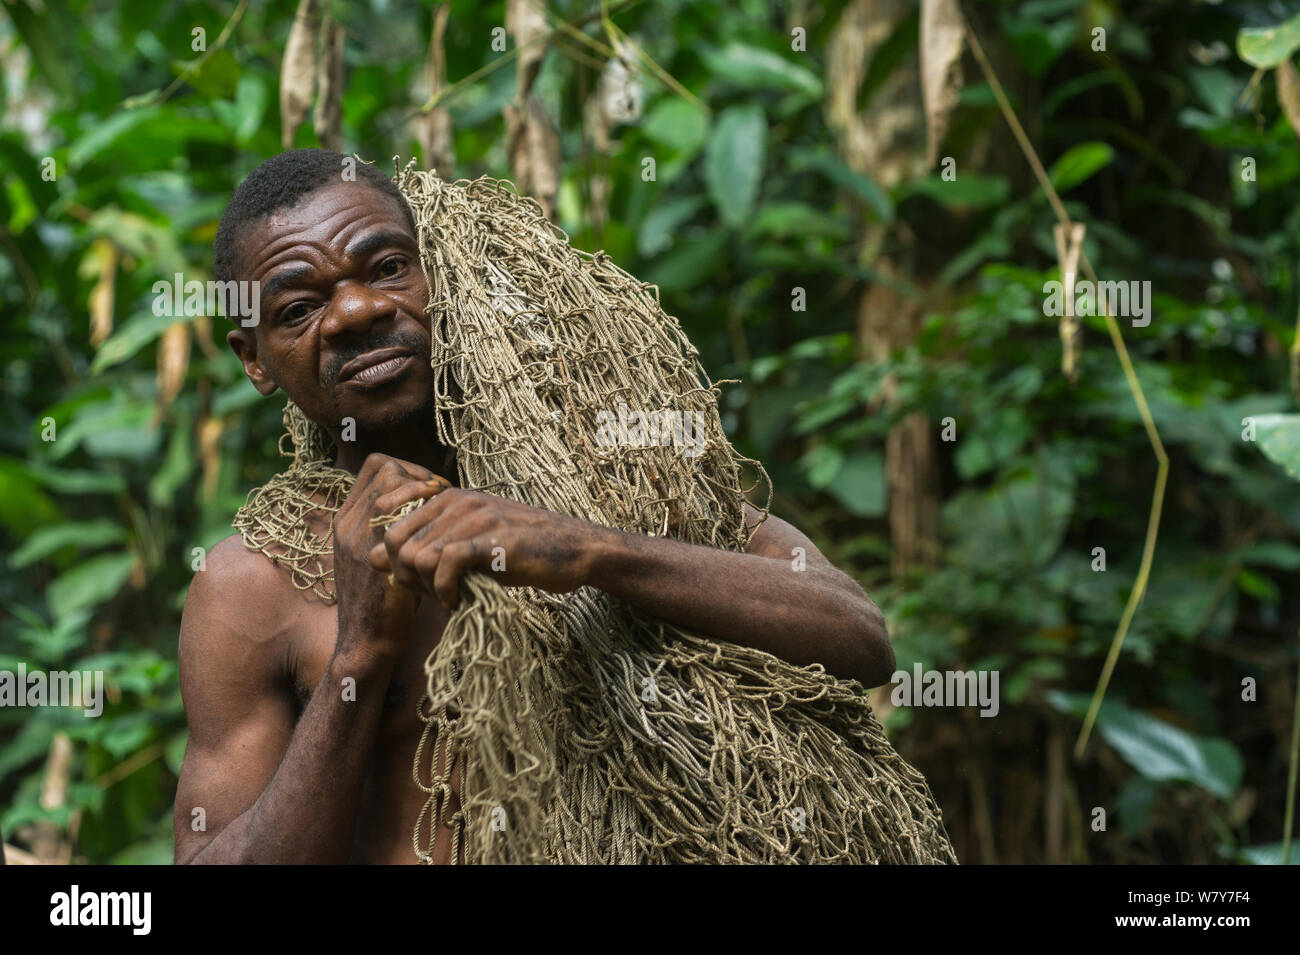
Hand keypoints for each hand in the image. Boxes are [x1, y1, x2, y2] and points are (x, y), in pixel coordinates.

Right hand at [332, 453, 448, 660]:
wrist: (364, 642)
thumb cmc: (378, 603)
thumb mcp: (372, 559)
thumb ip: (385, 532)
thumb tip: (418, 507)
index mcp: (345, 520)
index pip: (375, 466)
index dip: (406, 468)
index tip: (428, 487)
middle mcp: (349, 523)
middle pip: (386, 468)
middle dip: (420, 474)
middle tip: (442, 493)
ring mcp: (361, 538)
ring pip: (394, 485)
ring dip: (426, 490)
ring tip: (446, 507)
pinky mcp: (378, 556)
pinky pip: (405, 514)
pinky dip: (429, 512)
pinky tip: (445, 527)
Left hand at [369, 489, 608, 608]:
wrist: (574, 550)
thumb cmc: (522, 550)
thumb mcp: (469, 542)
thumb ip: (427, 546)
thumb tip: (374, 560)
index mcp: (446, 498)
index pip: (388, 526)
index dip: (394, 562)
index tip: (420, 582)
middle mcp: (455, 501)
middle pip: (394, 543)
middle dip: (405, 577)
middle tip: (431, 594)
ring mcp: (474, 516)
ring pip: (415, 555)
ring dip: (426, 588)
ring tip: (448, 598)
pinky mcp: (491, 538)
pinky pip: (444, 563)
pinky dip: (445, 590)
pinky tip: (459, 600)